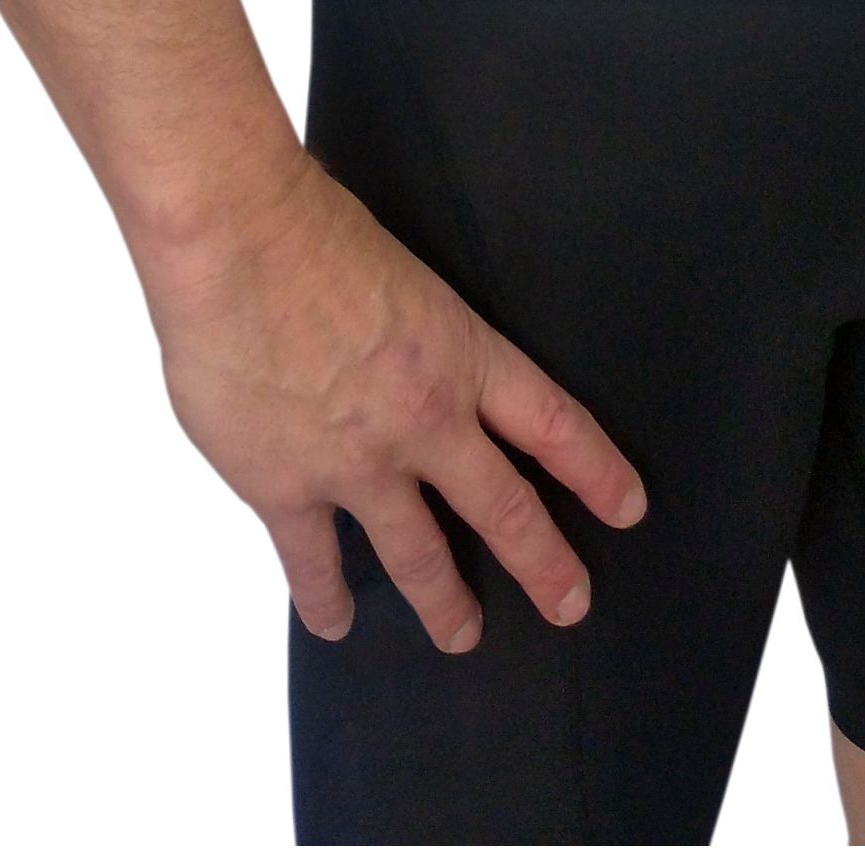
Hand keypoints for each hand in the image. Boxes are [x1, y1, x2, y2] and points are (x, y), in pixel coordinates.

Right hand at [137, 153, 647, 649]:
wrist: (238, 243)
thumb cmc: (313, 230)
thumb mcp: (407, 275)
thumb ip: (419, 334)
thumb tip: (407, 355)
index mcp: (462, 357)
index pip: (554, 426)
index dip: (596, 471)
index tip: (626, 507)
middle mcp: (424, 422)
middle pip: (504, 508)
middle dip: (543, 563)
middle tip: (569, 602)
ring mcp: (357, 464)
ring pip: (417, 556)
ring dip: (444, 602)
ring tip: (462, 634)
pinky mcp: (285, 488)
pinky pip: (314, 562)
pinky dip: (325, 598)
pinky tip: (333, 622)